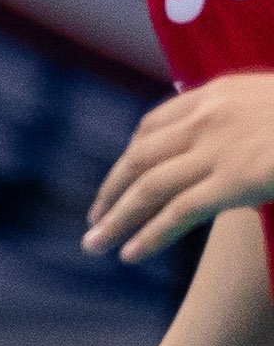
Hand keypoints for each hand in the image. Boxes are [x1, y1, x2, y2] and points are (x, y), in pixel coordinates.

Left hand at [84, 78, 273, 265]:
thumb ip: (251, 119)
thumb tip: (244, 147)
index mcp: (221, 91)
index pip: (155, 123)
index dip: (131, 156)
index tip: (119, 179)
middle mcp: (210, 116)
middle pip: (140, 157)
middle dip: (112, 191)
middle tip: (94, 219)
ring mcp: (220, 148)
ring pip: (148, 187)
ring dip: (116, 219)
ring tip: (95, 244)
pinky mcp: (234, 180)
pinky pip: (178, 212)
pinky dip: (149, 234)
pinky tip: (130, 254)